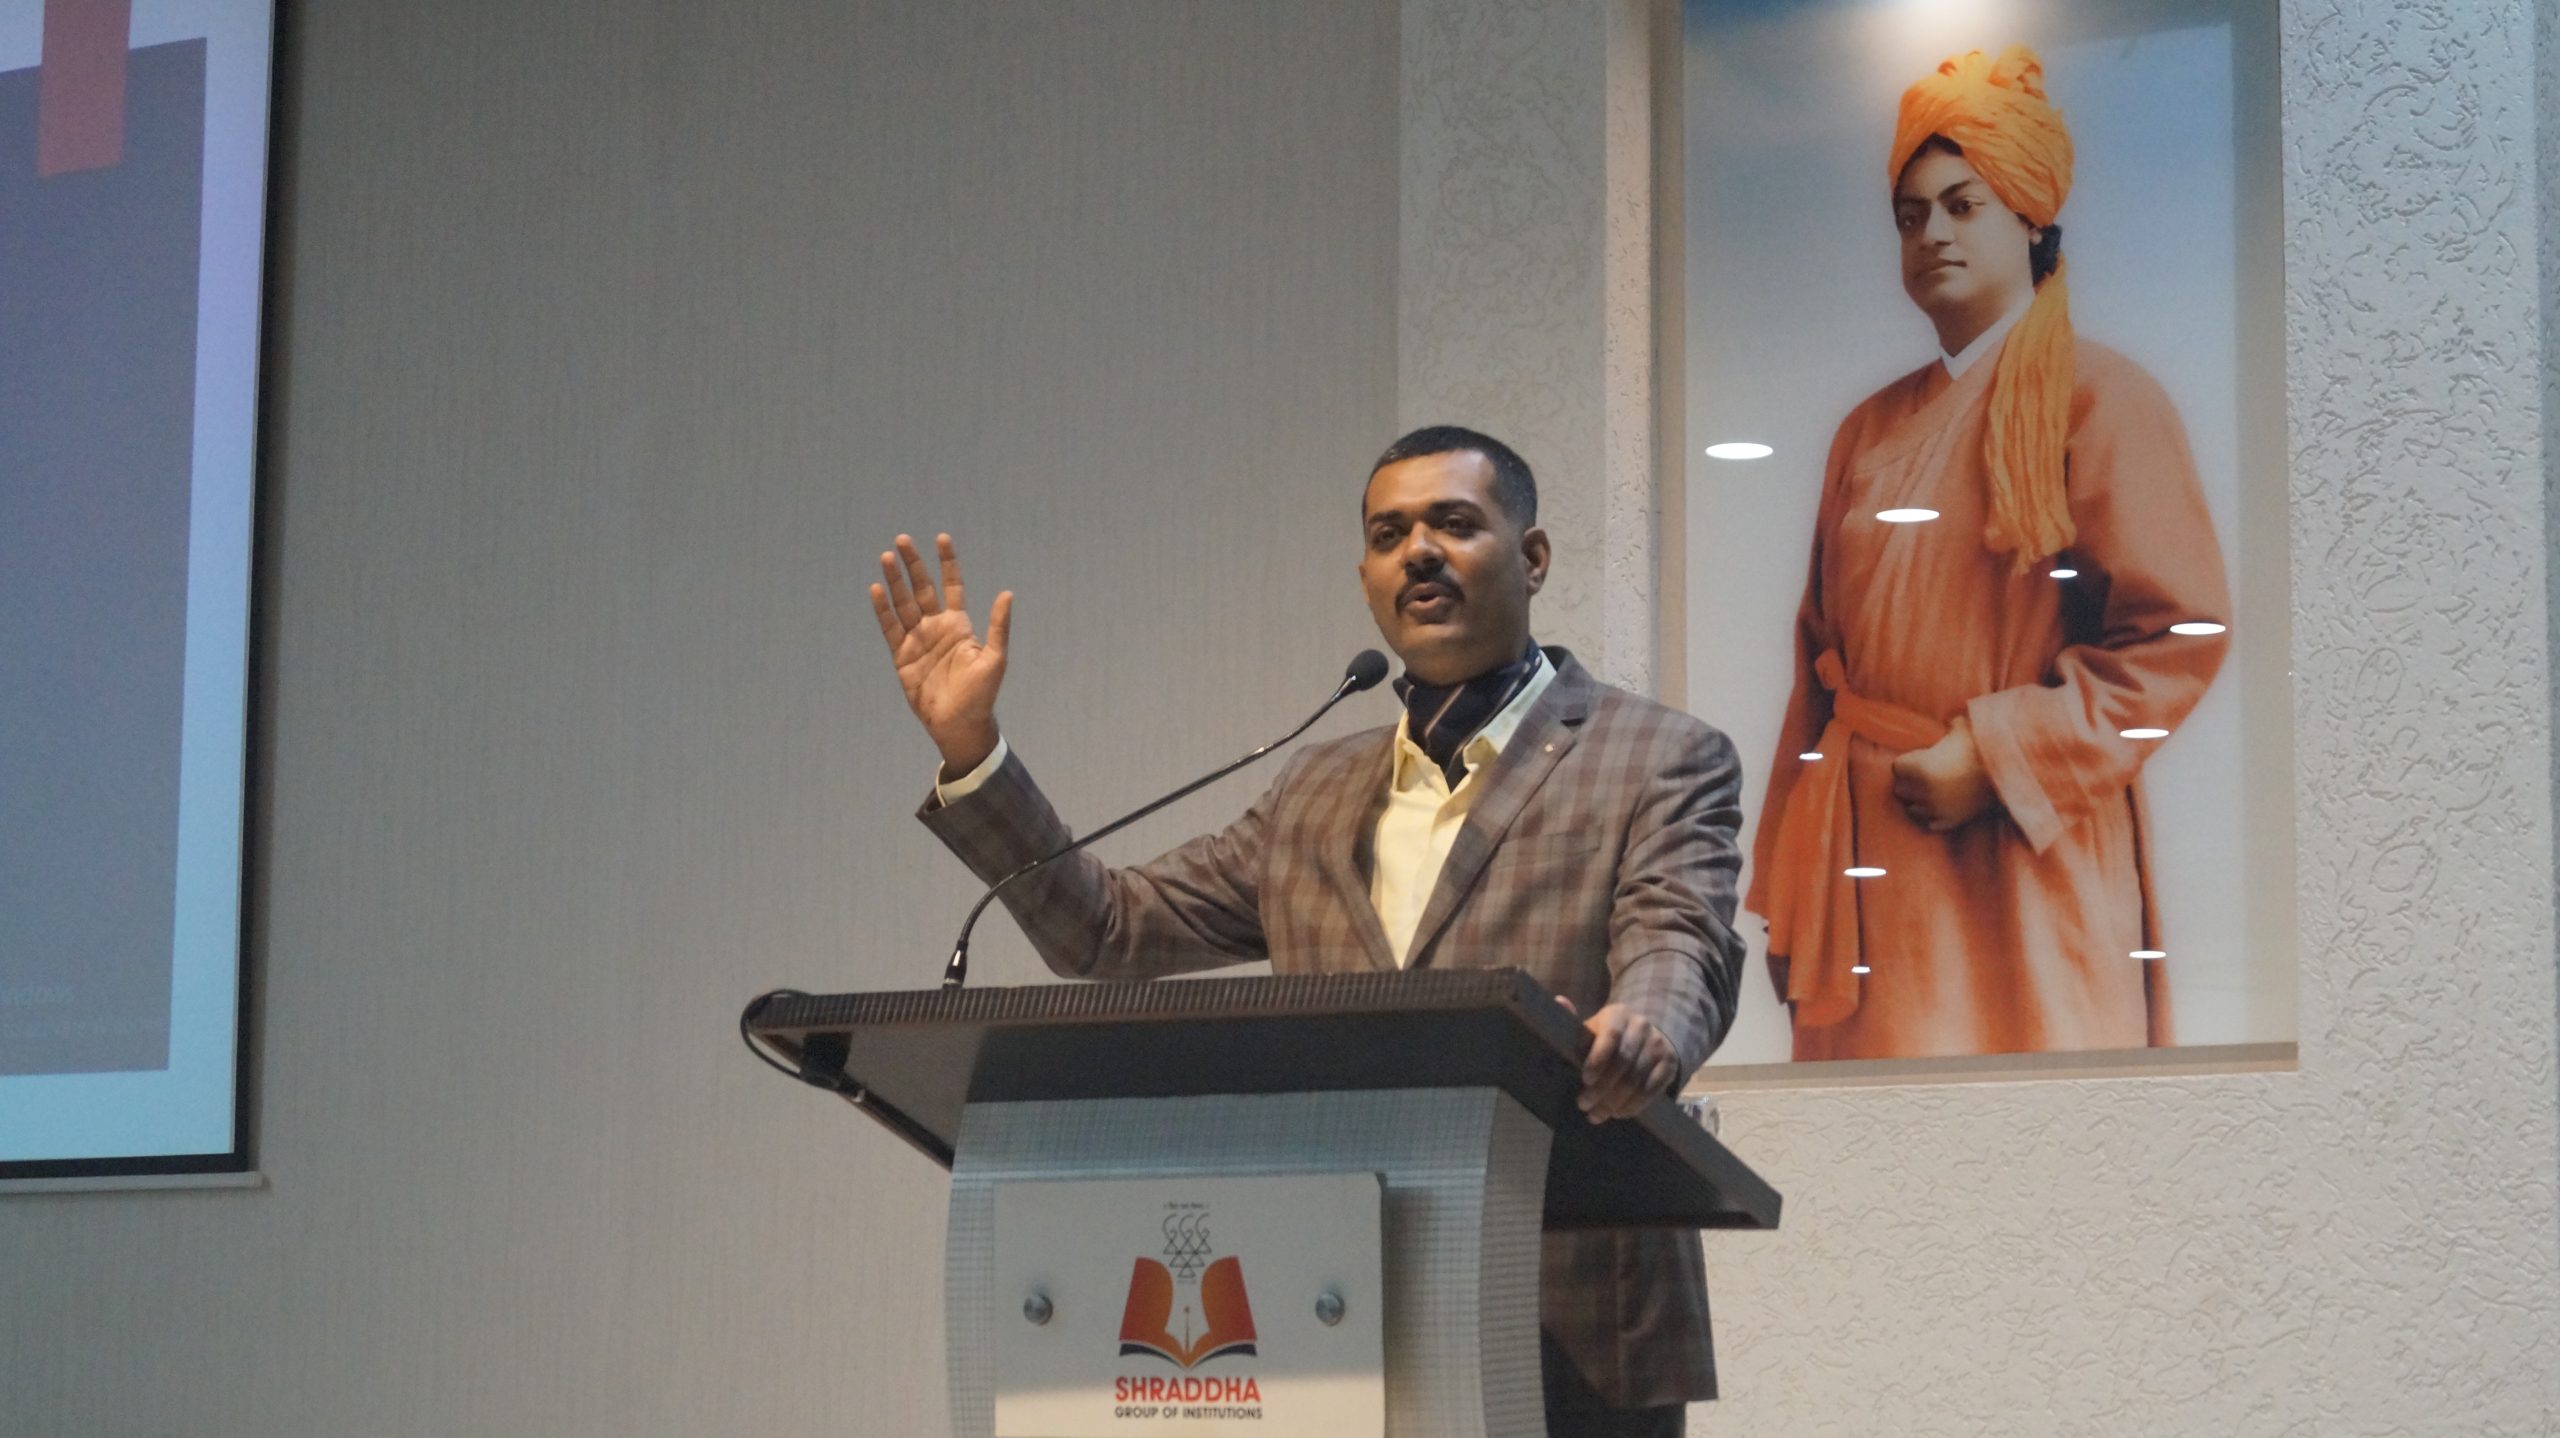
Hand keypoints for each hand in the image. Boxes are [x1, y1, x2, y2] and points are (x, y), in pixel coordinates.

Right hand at [870, 533, 1012, 775]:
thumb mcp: (995, 658)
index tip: (942, 539)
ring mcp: (917, 640)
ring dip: (895, 581)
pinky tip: (876, 589)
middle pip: (922, 588)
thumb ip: (998, 626)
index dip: (947, 563)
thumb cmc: (981, 694)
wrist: (959, 724)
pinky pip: (890, 628)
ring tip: (886, 557)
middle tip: (902, 539)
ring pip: (903, 603)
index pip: (951, 585)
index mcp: (959, 625)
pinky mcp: (902, 656)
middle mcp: (936, 627)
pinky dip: (882, 609)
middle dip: (913, 565)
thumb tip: (1007, 593)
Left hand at [1556, 996, 1677, 1122]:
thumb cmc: (1607, 1036)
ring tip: (1597, 1114)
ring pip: (1637, 1080)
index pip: (1611, 1036)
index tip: (1584, 1080)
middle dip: (1602, 1088)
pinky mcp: (1669, 1064)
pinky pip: (1653, 1090)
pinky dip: (1634, 1105)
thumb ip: (1573, 1020)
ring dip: (1615, 1102)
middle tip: (1584, 1105)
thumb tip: (1559, 1001)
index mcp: (1619, 1014)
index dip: (1598, 1060)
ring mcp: (1658, 1045)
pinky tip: (1619, 1113)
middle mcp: (1642, 1026)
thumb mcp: (1592, 1028)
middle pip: (1624, 1062)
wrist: (1645, 1038)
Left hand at [1890, 715, 1994, 831]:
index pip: (1897, 768)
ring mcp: (1936, 809)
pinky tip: (1942, 805)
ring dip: (1919, 800)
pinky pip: (1930, 823)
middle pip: (1901, 790)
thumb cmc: (1981, 747)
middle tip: (1923, 775)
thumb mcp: (1961, 728)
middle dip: (1909, 782)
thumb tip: (1949, 720)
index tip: (1921, 757)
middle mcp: (1923, 792)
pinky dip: (1934, 815)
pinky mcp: (1949, 822)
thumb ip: (1947, 724)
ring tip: (1933, 791)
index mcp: (1919, 768)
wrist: (2006, 773)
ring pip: (1913, 809)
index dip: (1909, 761)